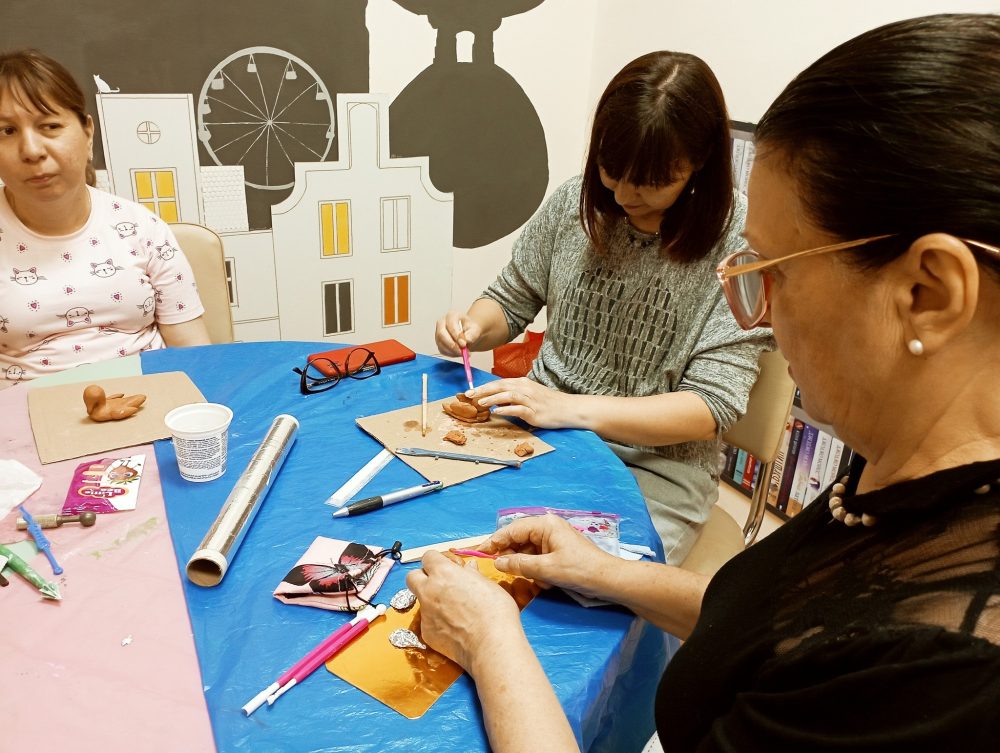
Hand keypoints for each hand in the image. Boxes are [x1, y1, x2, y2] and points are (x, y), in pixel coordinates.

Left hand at [406, 550, 524, 672]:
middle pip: (412, 577)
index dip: (436, 561)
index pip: (428, 557)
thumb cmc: (495, 611)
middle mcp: (429, 590)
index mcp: (444, 573)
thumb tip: (469, 568)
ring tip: (453, 611)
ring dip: (432, 602)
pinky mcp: (426, 633)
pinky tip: (455, 629)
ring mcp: (425, 613)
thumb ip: (472, 575)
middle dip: (422, 578)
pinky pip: (428, 622)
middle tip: (439, 584)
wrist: (491, 644)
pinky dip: (437, 623)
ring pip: (421, 601)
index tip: (445, 567)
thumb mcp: (488, 585)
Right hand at [435, 310, 483, 356]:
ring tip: (463, 353)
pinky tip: (458, 353)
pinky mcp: (438, 342)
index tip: (464, 344)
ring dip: (452, 351)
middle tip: (461, 351)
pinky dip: (450, 353)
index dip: (456, 335)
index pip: (450, 324)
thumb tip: (465, 341)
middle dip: (451, 344)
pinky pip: (442, 349)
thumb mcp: (475, 330)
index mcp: (451, 316)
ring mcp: (438, 332)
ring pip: (440, 343)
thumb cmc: (470, 329)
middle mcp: (441, 323)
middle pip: (441, 334)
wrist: (468, 333)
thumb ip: (471, 335)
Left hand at [469, 378, 573, 428]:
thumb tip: (497, 399)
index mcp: (523, 383)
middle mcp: (525, 389)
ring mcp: (530, 400)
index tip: (471, 391)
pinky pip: (518, 409)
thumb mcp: (530, 395)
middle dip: (483, 390)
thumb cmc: (549, 402)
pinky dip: (506, 409)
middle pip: (501, 386)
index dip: (484, 386)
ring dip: (493, 398)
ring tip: (481, 403)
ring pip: (508, 395)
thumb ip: (514, 396)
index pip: (499, 382)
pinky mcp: (534, 412)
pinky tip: (497, 412)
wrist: (568, 408)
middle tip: (469, 395)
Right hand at [481, 514, 616, 599]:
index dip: (494, 541)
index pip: (512, 529)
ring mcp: (553, 540)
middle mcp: (547, 528)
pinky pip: (538, 559)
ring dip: (526, 567)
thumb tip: (497, 562)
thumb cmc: (579, 570)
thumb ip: (519, 564)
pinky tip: (544, 582)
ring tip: (532, 579)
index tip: (479, 552)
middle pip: (518, 539)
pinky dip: (537, 571)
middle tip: (498, 569)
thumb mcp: (546, 569)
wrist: (608, 580)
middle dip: (511, 556)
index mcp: (545, 524)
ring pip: (527, 551)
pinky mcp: (557, 552)